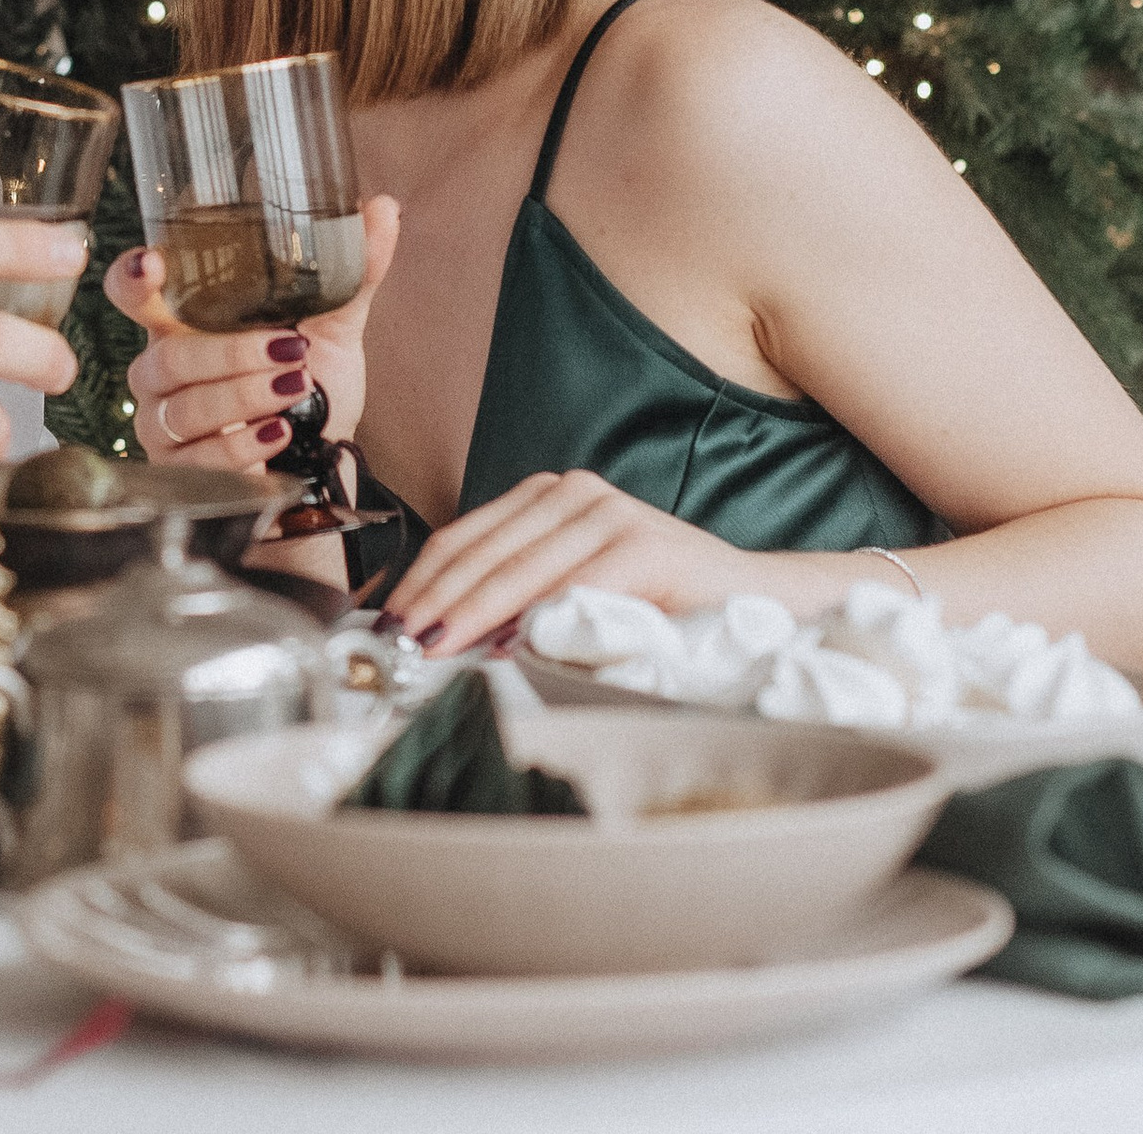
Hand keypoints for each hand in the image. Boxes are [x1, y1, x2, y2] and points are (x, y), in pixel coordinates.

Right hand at [109, 196, 397, 476]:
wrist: (327, 458)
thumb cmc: (315, 383)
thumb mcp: (335, 324)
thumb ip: (352, 270)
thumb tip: (383, 208)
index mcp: (184, 321)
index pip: (130, 292)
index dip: (129, 278)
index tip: (152, 265)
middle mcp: (162, 367)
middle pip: (165, 356)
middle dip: (230, 354)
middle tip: (291, 350)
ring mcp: (164, 421)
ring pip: (183, 407)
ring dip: (245, 396)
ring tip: (297, 387)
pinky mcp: (179, 470)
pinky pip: (199, 456)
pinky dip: (245, 443)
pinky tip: (281, 430)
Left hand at [383, 469, 764, 655]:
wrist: (760, 603)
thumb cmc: (659, 605)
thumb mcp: (573, 591)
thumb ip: (517, 598)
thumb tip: (439, 635)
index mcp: (548, 496)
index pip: (462, 539)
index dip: (418, 583)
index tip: (383, 625)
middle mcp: (574, 492)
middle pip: (480, 552)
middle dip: (433, 603)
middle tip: (395, 647)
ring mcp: (610, 513)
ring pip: (517, 570)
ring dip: (470, 615)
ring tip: (433, 651)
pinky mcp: (644, 546)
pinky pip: (573, 588)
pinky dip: (534, 619)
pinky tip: (504, 648)